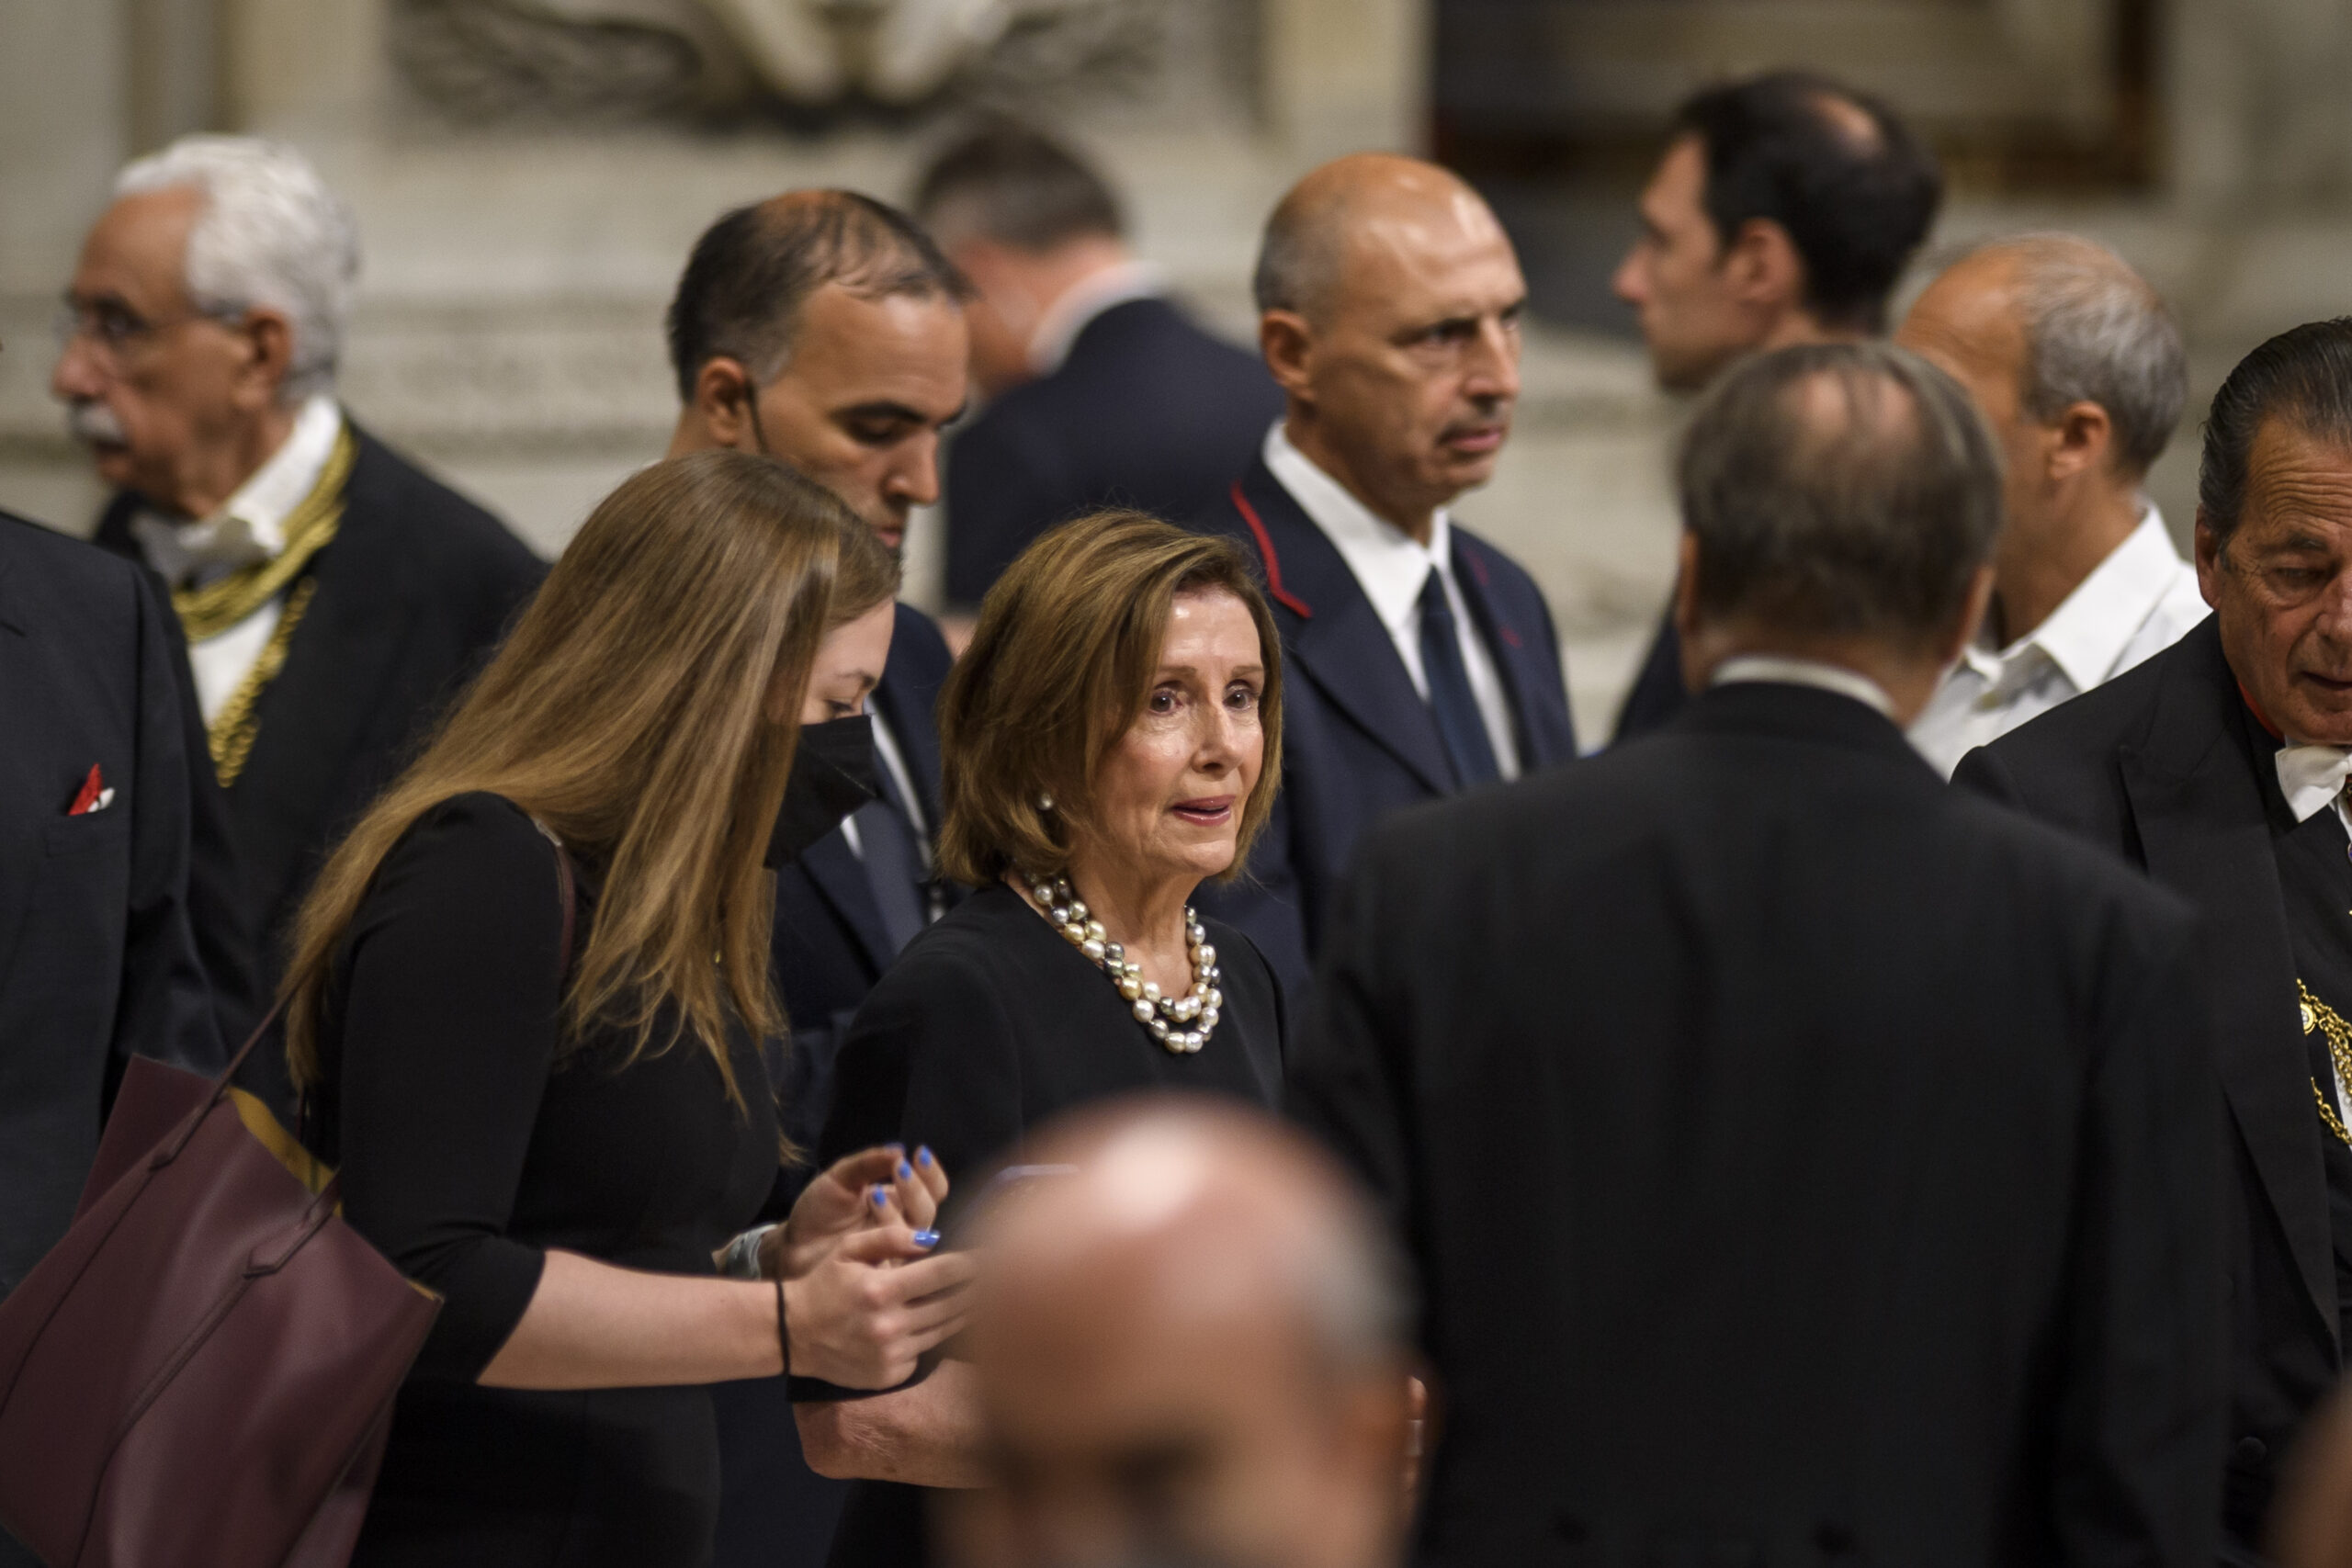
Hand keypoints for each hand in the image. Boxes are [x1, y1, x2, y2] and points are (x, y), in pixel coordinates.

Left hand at [776, 1144, 949, 1278]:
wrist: (793, 1245)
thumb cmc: (818, 1211)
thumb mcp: (840, 1178)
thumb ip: (868, 1163)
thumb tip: (899, 1149)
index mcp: (898, 1202)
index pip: (933, 1189)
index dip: (931, 1173)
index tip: (919, 1153)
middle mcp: (903, 1226)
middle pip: (929, 1211)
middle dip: (917, 1188)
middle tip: (900, 1169)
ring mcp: (895, 1250)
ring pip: (917, 1232)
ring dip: (900, 1209)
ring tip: (874, 1192)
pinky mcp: (883, 1269)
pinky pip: (899, 1254)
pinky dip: (889, 1231)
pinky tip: (872, 1212)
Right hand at [782, 1224, 976, 1388]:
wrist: (793, 1334)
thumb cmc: (824, 1284)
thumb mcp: (849, 1249)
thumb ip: (890, 1237)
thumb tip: (935, 1239)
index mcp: (880, 1290)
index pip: (943, 1274)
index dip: (974, 1264)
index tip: (995, 1254)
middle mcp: (889, 1326)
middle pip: (952, 1304)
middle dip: (980, 1288)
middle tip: (1003, 1276)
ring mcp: (891, 1355)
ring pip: (945, 1330)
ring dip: (969, 1313)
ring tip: (991, 1298)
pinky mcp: (891, 1375)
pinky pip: (926, 1351)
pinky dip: (939, 1335)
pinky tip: (954, 1321)